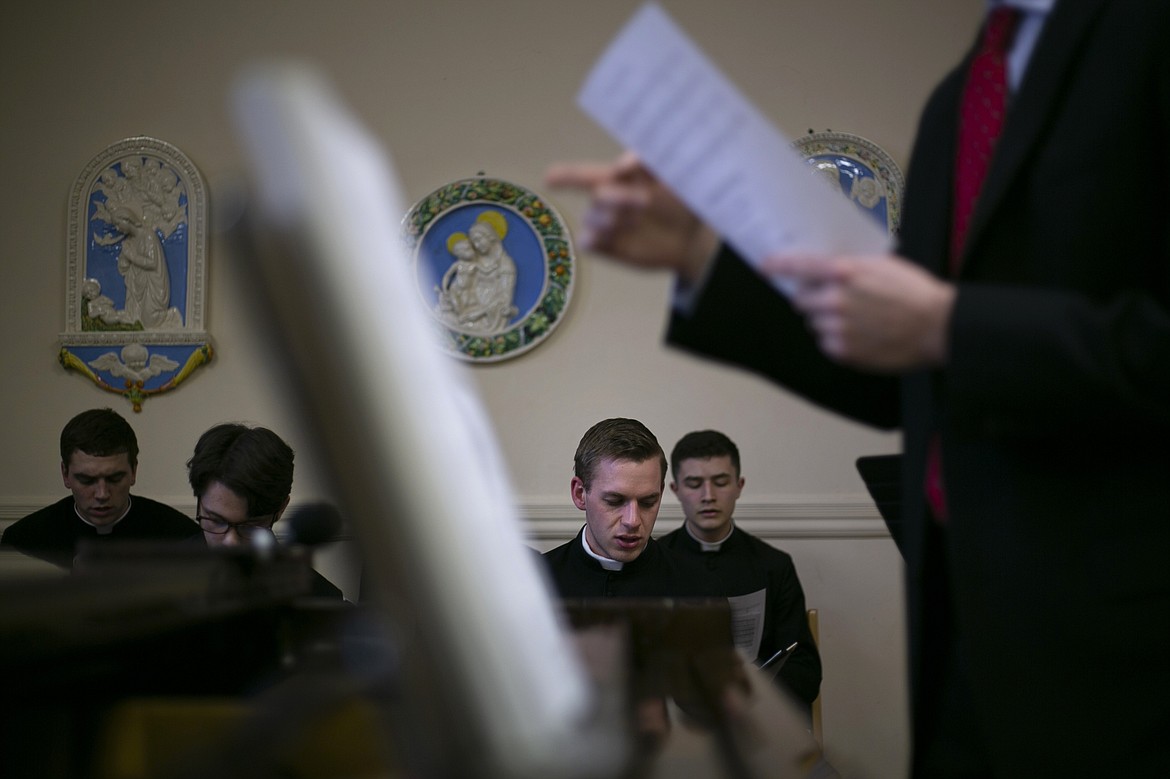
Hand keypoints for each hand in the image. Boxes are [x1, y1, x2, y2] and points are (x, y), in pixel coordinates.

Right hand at [545, 152, 717, 283]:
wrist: (689, 235)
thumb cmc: (679, 199)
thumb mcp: (670, 175)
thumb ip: (645, 164)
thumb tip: (620, 166)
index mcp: (615, 180)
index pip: (581, 174)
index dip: (563, 174)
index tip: (543, 175)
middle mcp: (605, 201)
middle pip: (599, 196)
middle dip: (622, 198)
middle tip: (647, 201)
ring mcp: (603, 225)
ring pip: (590, 219)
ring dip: (613, 220)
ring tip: (638, 222)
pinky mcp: (606, 247)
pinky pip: (587, 242)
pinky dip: (594, 240)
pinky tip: (614, 240)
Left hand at [762, 253, 955, 371]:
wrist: (938, 327)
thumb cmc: (914, 291)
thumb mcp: (882, 265)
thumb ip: (849, 266)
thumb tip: (822, 268)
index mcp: (845, 272)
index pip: (799, 266)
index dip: (778, 265)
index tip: (766, 266)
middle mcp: (835, 299)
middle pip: (801, 300)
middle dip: (813, 298)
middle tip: (835, 300)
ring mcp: (837, 327)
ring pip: (814, 323)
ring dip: (826, 320)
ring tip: (857, 319)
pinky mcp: (843, 351)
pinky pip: (826, 343)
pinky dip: (837, 339)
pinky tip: (861, 335)